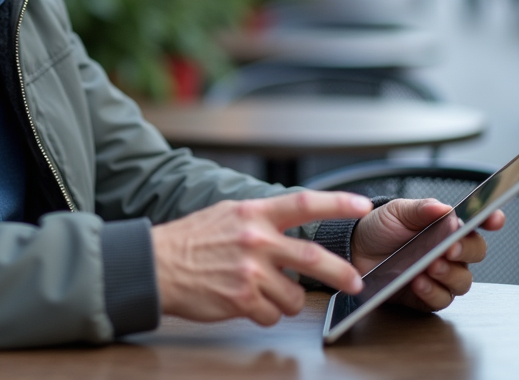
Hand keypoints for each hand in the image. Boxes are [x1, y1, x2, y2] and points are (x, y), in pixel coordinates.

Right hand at [151, 191, 372, 325]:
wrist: (155, 265)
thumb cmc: (189, 240)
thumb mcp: (227, 214)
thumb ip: (260, 218)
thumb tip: (291, 221)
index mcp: (253, 214)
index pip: (304, 203)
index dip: (338, 203)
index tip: (362, 207)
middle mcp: (255, 239)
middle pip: (313, 257)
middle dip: (341, 272)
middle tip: (355, 282)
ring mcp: (249, 271)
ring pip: (294, 296)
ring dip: (287, 300)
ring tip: (266, 292)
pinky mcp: (241, 299)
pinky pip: (273, 315)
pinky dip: (266, 313)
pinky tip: (248, 303)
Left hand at [351, 199, 505, 311]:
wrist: (355, 250)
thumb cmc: (380, 228)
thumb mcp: (397, 211)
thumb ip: (421, 208)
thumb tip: (443, 207)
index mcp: (446, 226)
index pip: (477, 223)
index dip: (491, 220)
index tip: (494, 219)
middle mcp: (449, 252)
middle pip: (476, 253)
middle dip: (467, 250)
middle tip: (450, 247)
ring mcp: (441, 276)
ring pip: (463, 281)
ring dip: (450, 274)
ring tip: (430, 266)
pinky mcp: (427, 297)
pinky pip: (441, 299)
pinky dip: (433, 291)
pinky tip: (419, 282)